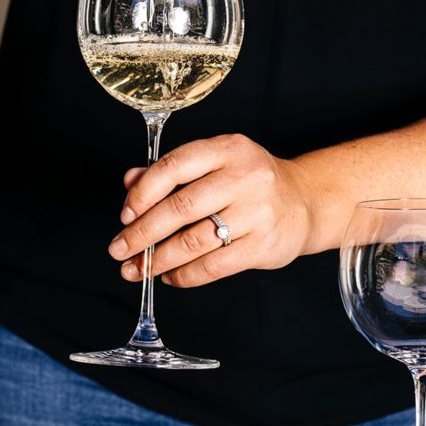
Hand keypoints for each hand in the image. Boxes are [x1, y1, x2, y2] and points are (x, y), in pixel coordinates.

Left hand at [109, 134, 316, 286]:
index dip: (142, 193)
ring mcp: (257, 212)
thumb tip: (129, 180)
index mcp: (226, 149)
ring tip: (138, 268)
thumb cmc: (249, 181)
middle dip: (142, 233)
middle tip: (119, 249)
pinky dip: (185, 275)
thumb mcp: (214, 163)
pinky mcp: (264, 245)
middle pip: (180, 208)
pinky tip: (170, 276)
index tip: (124, 215)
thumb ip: (171, 171)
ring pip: (194, 241)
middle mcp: (244, 177)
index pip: (174, 166)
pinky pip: (214, 265)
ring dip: (158, 259)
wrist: (305, 202)